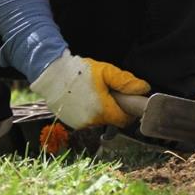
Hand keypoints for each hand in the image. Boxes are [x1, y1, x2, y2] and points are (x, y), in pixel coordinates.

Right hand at [30, 52, 150, 128]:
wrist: (51, 73)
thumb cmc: (80, 71)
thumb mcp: (105, 71)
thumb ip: (125, 81)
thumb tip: (143, 89)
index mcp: (103, 109)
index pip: (124, 119)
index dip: (128, 110)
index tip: (126, 100)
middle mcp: (92, 121)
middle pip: (112, 120)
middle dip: (114, 108)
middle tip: (108, 92)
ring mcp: (81, 124)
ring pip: (100, 121)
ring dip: (102, 111)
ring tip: (95, 94)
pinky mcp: (72, 123)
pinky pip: (88, 121)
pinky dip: (90, 112)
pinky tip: (85, 99)